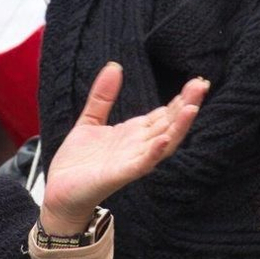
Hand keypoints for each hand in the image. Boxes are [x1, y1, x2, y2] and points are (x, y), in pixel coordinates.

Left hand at [42, 63, 206, 234]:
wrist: (58, 192)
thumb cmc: (77, 161)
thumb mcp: (90, 120)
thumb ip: (103, 95)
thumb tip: (114, 66)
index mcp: (133, 134)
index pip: (164, 115)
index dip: (180, 99)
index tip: (196, 82)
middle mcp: (138, 147)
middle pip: (169, 125)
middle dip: (186, 106)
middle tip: (201, 85)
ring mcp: (131, 161)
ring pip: (163, 143)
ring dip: (178, 127)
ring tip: (192, 107)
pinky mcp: (119, 175)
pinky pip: (141, 164)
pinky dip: (154, 152)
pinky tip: (164, 139)